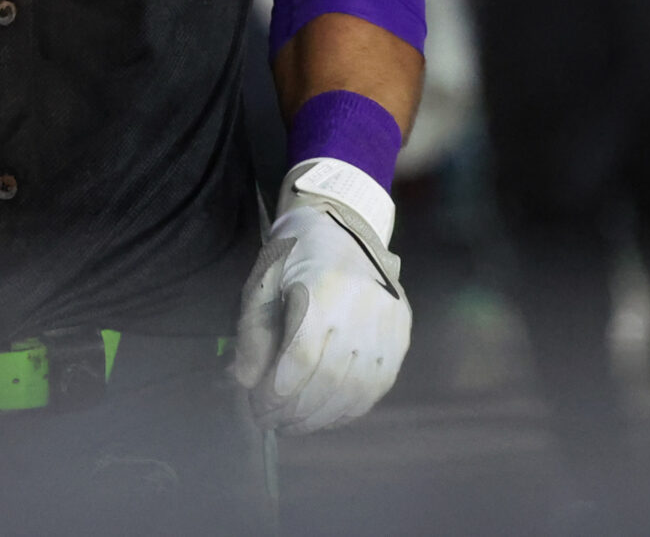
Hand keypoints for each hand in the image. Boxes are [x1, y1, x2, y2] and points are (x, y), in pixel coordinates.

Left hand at [233, 159, 411, 433]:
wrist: (344, 226)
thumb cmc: (296, 255)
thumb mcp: (262, 284)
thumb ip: (253, 333)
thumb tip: (248, 382)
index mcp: (324, 290)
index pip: (301, 360)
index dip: (277, 393)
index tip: (259, 407)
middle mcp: (362, 309)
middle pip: (329, 381)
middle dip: (295, 411)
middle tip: (272, 422)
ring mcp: (387, 323)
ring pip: (356, 389)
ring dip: (322, 417)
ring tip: (296, 423)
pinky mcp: (401, 333)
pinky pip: (378, 385)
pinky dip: (350, 408)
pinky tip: (328, 413)